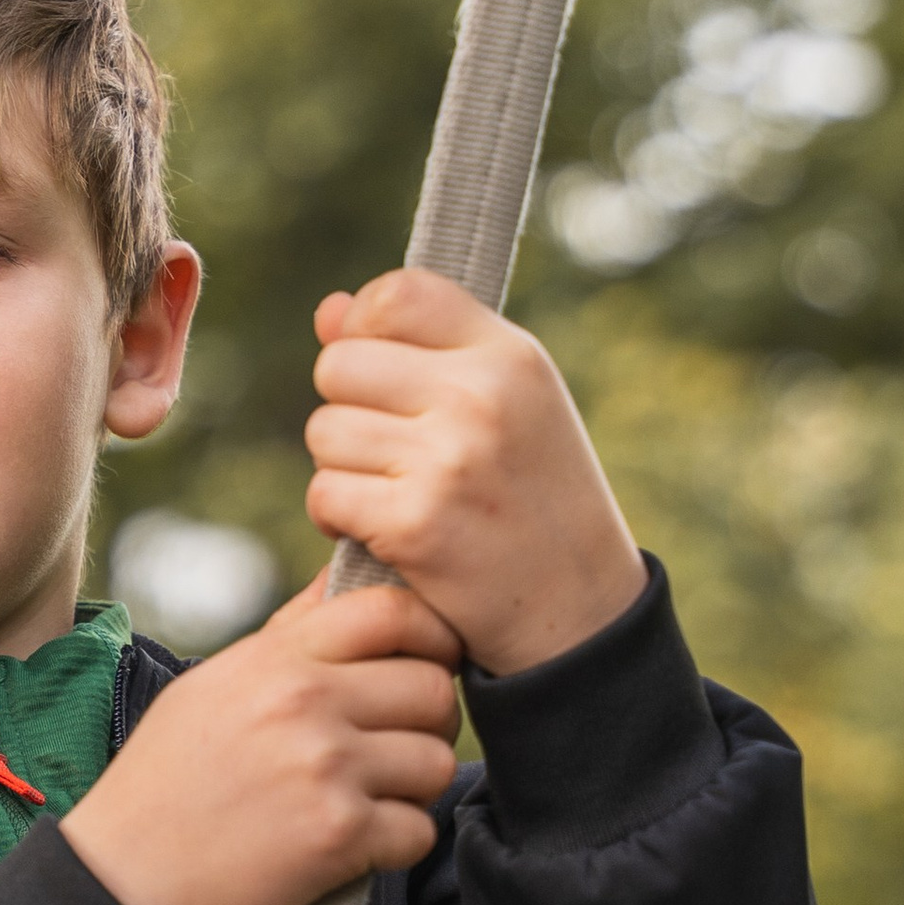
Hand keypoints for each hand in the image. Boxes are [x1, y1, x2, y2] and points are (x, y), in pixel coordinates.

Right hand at [60, 575, 459, 904]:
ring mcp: (325, 768)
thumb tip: (347, 576)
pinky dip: (397, 846)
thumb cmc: (163, 785)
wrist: (122, 884)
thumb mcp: (210, 687)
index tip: (422, 669)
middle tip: (394, 749)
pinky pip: (419, 830)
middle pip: (434, 688)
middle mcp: (305, 702)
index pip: (394, 612)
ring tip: (368, 801)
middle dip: (427, 723)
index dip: (430, 638)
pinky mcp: (338, 836)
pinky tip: (353, 848)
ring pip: (438, 761)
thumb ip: (287, 637)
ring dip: (414, 788)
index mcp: (274, 658)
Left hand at [303, 269, 647, 674]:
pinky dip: (339, 519)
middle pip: (339, 364)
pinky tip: (386, 531)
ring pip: (324, 432)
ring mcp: (447, 460)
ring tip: (399, 492)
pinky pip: (324, 494)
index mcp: (510, 355)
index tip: (384, 374)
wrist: (579, 610)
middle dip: (349, 408)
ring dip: (343, 468)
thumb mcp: (508, 405)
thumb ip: (421, 350)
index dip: (366, 329)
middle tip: (394, 450)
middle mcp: (480, 397)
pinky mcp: (415, 524)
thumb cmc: (536, 498)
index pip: (397, 294)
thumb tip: (328, 311)